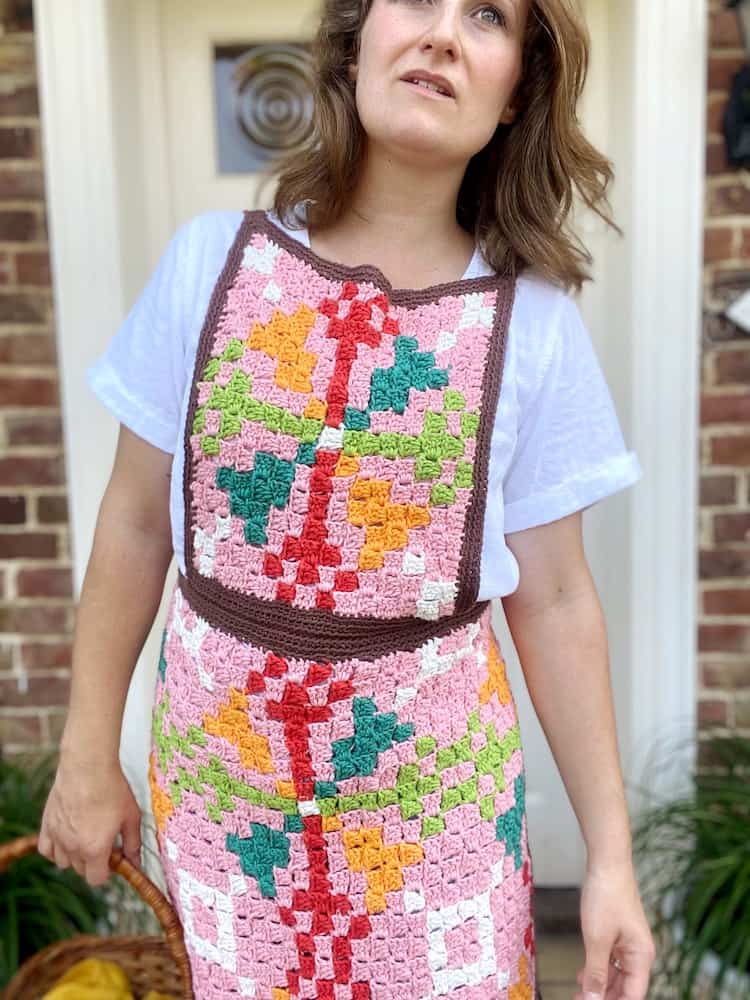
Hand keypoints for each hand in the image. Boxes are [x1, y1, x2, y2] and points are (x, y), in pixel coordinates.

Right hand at [39, 752, 141, 886]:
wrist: (88, 766)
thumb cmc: (112, 788)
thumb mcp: (131, 817)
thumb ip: (132, 844)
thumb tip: (135, 862)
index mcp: (95, 849)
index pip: (96, 879)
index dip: (107, 871)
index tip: (113, 857)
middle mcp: (72, 847)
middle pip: (81, 870)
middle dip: (94, 862)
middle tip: (104, 841)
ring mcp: (57, 836)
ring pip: (63, 862)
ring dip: (75, 856)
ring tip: (87, 835)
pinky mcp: (47, 824)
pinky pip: (46, 849)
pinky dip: (55, 848)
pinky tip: (67, 836)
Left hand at [574, 861, 655, 999]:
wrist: (607, 862)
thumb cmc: (606, 896)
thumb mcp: (597, 938)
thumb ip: (596, 972)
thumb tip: (592, 999)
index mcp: (642, 957)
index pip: (633, 995)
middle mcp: (639, 953)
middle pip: (625, 987)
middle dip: (604, 996)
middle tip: (579, 999)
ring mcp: (628, 943)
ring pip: (616, 975)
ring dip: (599, 984)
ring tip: (577, 992)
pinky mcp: (618, 933)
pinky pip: (610, 959)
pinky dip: (597, 968)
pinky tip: (582, 974)